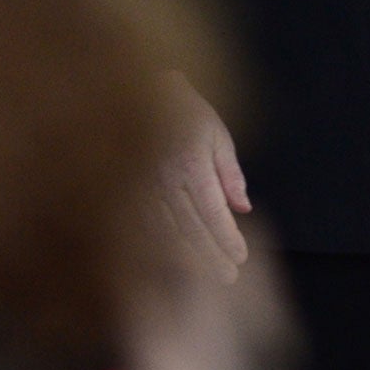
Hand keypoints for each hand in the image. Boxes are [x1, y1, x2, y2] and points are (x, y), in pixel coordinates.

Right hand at [156, 72, 252, 281]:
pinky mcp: (126, 189)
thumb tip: (243, 208)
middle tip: (228, 278)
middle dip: (211, 257)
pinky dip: (161, 246)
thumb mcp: (216, 134)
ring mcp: (142, 186)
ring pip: (166, 233)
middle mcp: (165, 179)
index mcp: (191, 163)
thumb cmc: (184, 111)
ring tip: (206, 276)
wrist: (138, 91)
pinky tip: (173, 259)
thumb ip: (230, 173)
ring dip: (187, 258)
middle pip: (191, 230)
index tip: (241, 257)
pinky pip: (145, 225)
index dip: (227, 239)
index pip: (213, 213)